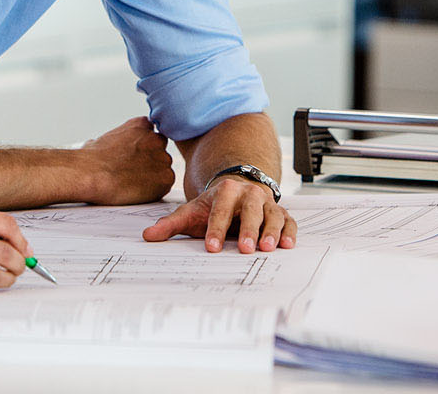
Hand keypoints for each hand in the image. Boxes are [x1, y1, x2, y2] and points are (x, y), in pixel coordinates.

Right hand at [81, 116, 175, 204]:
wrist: (92, 174)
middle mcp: (155, 138)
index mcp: (141, 125)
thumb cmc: (91, 159)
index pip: (151, 133)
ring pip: (163, 168)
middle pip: (160, 150)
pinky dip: (155, 190)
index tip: (133, 156)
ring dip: (153, 175)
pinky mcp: (166, 178)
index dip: (143, 147)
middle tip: (134, 172)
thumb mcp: (104, 137)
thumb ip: (117, 139)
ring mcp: (163, 157)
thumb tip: (106, 146)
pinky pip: (165, 184)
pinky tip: (138, 191)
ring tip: (133, 183)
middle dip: (151, 160)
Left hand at [141, 174, 295, 252]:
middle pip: (251, 209)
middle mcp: (249, 194)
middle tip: (244, 248)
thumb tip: (148, 236)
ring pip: (272, 215)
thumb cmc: (213, 206)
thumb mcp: (191, 212)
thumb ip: (170, 224)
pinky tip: (287, 245)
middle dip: (248, 229)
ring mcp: (266, 203)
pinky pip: (289, 221)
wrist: (236, 190)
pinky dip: (290, 232)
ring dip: (271, 231)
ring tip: (267, 248)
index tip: (211, 247)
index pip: (220, 210)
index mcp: (225, 191)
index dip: (216, 228)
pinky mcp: (279, 213)